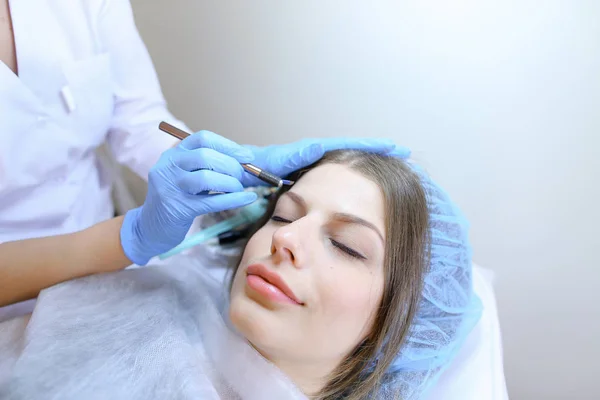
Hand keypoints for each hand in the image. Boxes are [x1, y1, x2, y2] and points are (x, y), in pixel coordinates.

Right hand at [121, 131, 257, 264]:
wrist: (151, 228)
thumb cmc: (176, 199)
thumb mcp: (185, 176)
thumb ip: (207, 166)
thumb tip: (242, 162)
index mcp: (173, 154)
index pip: (202, 139)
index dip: (228, 145)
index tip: (246, 156)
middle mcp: (169, 166)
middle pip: (205, 156)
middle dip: (230, 165)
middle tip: (242, 175)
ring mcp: (171, 187)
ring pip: (206, 178)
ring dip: (230, 182)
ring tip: (239, 188)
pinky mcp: (178, 208)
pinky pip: (211, 202)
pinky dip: (233, 199)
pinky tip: (247, 198)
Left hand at [241, 138, 409, 186]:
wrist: (244, 169)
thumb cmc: (260, 164)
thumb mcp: (281, 158)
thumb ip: (298, 153)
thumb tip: (319, 146)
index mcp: (314, 149)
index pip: (350, 144)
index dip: (372, 145)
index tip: (393, 147)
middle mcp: (318, 152)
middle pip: (355, 148)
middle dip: (378, 150)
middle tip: (401, 152)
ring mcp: (315, 162)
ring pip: (348, 160)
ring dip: (368, 160)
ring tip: (390, 162)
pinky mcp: (310, 171)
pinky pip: (337, 169)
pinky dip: (352, 172)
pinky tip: (362, 181)